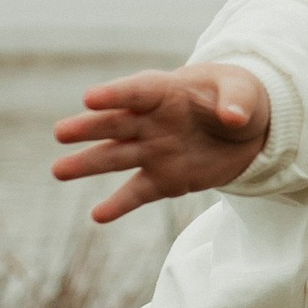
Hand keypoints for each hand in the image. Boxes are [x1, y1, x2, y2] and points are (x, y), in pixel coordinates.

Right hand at [50, 64, 272, 220]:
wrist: (249, 131)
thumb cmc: (240, 99)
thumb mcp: (246, 93)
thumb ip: (237, 102)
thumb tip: (233, 117)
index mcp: (165, 91)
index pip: (137, 91)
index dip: (115, 94)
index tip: (90, 98)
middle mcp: (150, 121)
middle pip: (115, 123)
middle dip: (88, 128)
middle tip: (61, 133)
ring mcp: (153, 151)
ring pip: (116, 157)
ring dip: (87, 164)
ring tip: (59, 170)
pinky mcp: (163, 180)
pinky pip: (137, 193)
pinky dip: (119, 205)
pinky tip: (98, 217)